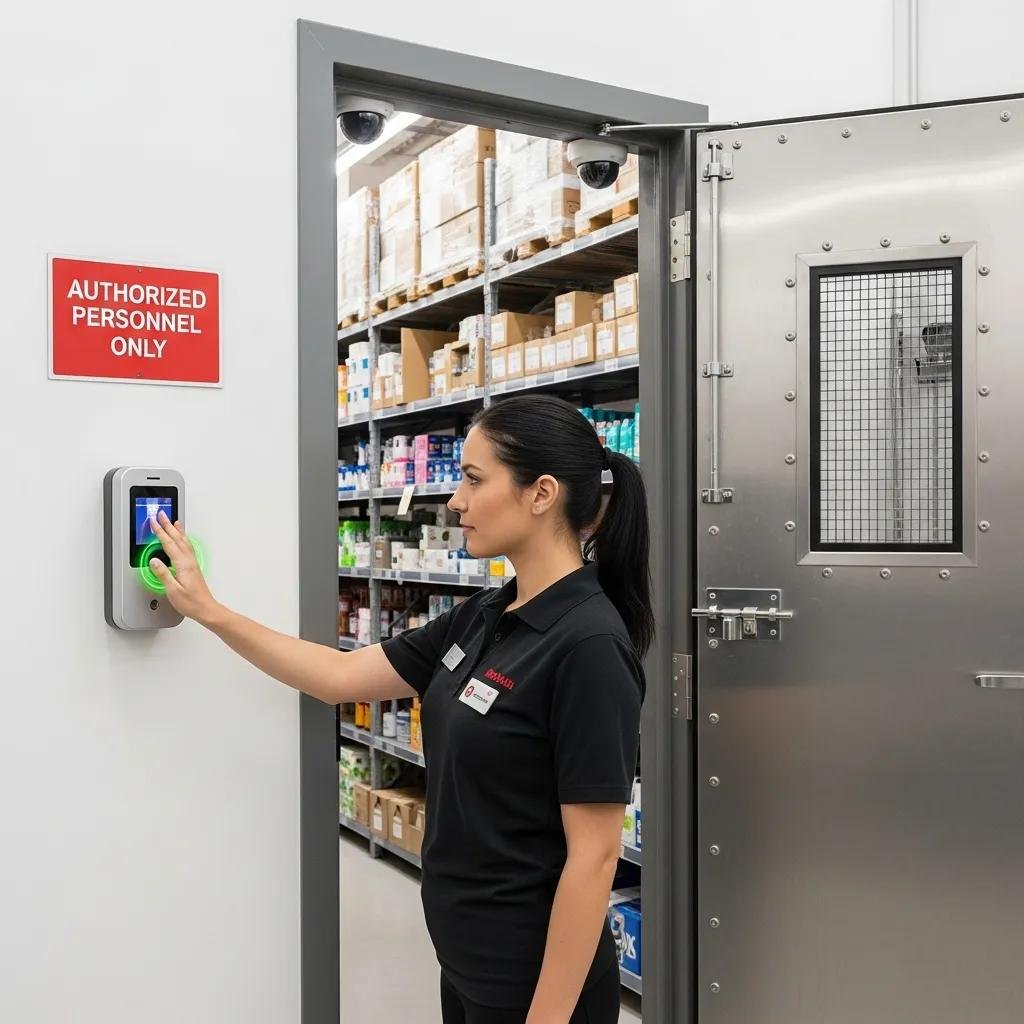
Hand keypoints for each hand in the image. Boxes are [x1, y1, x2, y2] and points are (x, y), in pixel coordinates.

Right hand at [148, 511, 219, 625]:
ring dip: (177, 530)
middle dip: (168, 525)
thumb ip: (163, 574)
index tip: (154, 522)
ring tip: (174, 521)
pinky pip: (188, 547)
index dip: (160, 532)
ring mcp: (193, 563)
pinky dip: (184, 539)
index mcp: (183, 565)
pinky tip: (182, 539)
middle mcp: (189, 561)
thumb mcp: (172, 590)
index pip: (169, 544)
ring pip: (184, 541)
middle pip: (177, 539)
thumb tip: (154, 561)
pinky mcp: (194, 567)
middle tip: (162, 514)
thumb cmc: (191, 602)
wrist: (206, 608)